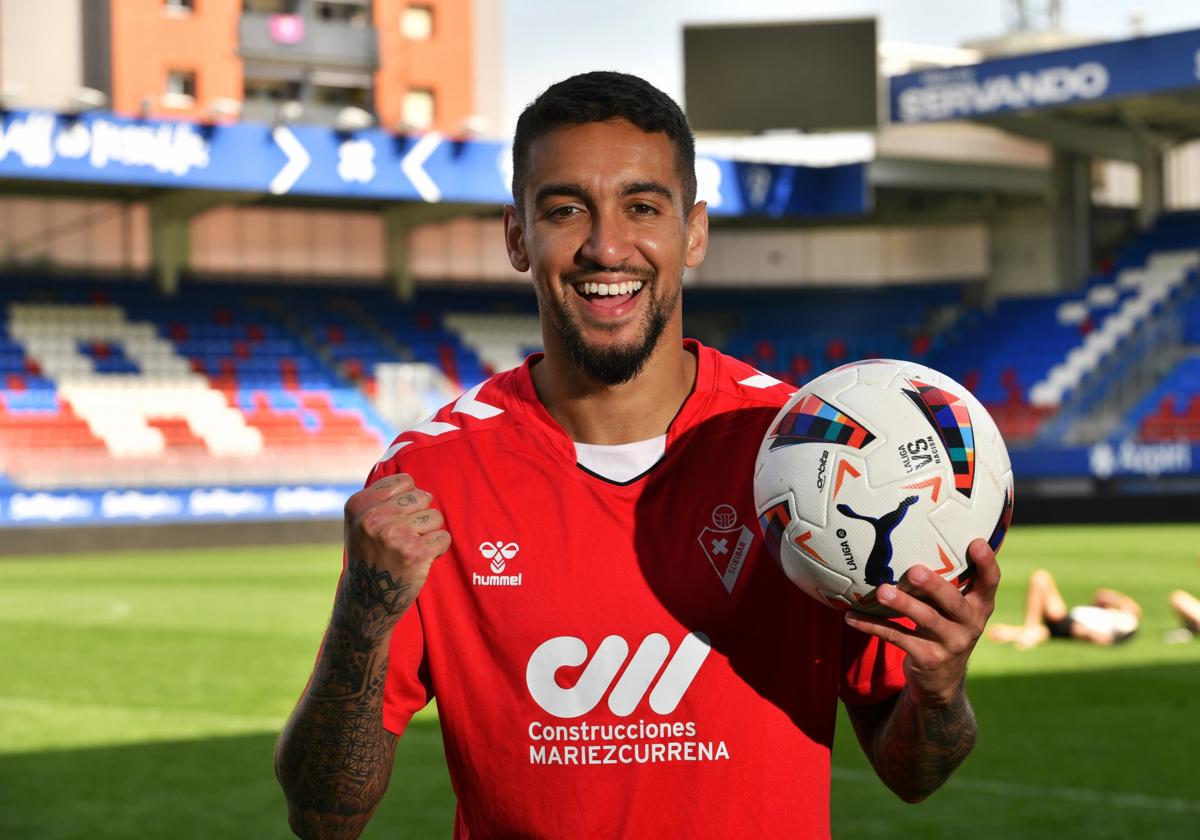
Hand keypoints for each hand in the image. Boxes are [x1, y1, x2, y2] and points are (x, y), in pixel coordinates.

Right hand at [339, 473, 450, 627]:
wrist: (368, 599)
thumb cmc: (371, 554)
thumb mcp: (360, 520)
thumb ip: (381, 497)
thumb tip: (415, 481)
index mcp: (358, 505)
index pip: (406, 481)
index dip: (407, 501)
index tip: (394, 520)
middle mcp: (373, 519)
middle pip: (423, 497)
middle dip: (420, 516)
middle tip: (404, 537)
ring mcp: (394, 536)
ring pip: (435, 517)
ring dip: (429, 533)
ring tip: (411, 548)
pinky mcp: (415, 553)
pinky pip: (444, 538)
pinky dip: (438, 549)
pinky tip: (421, 559)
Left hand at [845, 539, 999, 707]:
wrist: (942, 681)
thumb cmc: (945, 627)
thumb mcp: (954, 609)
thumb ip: (946, 583)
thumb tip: (913, 536)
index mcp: (979, 606)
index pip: (990, 583)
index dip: (986, 564)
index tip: (976, 542)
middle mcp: (970, 624)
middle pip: (954, 603)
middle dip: (935, 586)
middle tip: (914, 570)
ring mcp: (950, 644)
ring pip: (926, 620)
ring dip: (902, 604)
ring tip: (882, 591)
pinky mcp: (927, 658)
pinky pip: (897, 638)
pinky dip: (872, 625)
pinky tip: (851, 617)